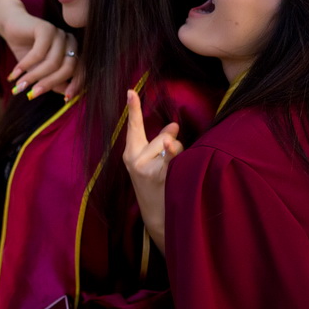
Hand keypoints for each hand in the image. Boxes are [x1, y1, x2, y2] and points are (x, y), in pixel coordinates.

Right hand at [0, 0, 78, 99]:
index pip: (81, 70)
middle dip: (49, 84)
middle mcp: (70, 41)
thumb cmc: (27, 50)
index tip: (66, 99)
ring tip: (20, 85)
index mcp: (73, 51)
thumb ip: (54, 81)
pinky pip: (39, 53)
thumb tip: (66, 95)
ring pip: (52, 62)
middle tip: (33, 94)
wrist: (12, 26)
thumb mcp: (40, 70)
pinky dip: (26, 65)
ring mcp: (59, 33)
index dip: (76, 85)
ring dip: (34, 76)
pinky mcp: (46, 28)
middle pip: (67, 68)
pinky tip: (16, 72)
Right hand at [121, 90, 180, 253]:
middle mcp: (133, 159)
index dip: (133, 108)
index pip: (133, 126)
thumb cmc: (158, 188)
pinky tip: (174, 163)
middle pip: (159, 137)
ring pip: (168, 145)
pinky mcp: (155, 175)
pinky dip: (177, 157)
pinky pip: (172, 156)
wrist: (159, 218)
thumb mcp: (153, 164)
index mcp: (130, 153)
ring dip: (178, 153)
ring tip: (175, 168)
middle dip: (170, 142)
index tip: (131, 90)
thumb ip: (161, 143)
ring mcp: (143, 167)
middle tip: (173, 150)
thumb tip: (174, 125)